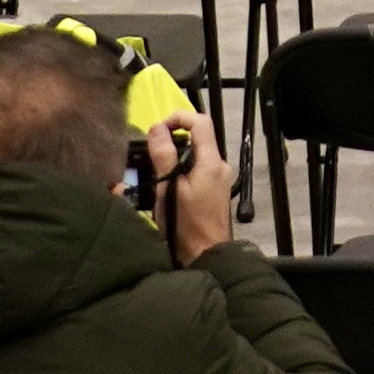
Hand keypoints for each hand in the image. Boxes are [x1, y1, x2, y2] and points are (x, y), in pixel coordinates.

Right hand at [151, 111, 238, 265]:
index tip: (158, 129)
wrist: (207, 256)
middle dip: (175, 139)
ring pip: (197, 155)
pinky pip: (199, 170)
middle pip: (199, 138)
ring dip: (177, 157)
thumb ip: (163, 156)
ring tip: (157, 172)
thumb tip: (157, 128)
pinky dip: (183, 170)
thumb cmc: (186, 225)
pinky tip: (169, 187)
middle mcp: (220, 165)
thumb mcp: (168, 189)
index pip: (200, 121)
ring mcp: (220, 179)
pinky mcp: (216, 191)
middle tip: (153, 153)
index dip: (178, 117)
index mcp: (212, 161)